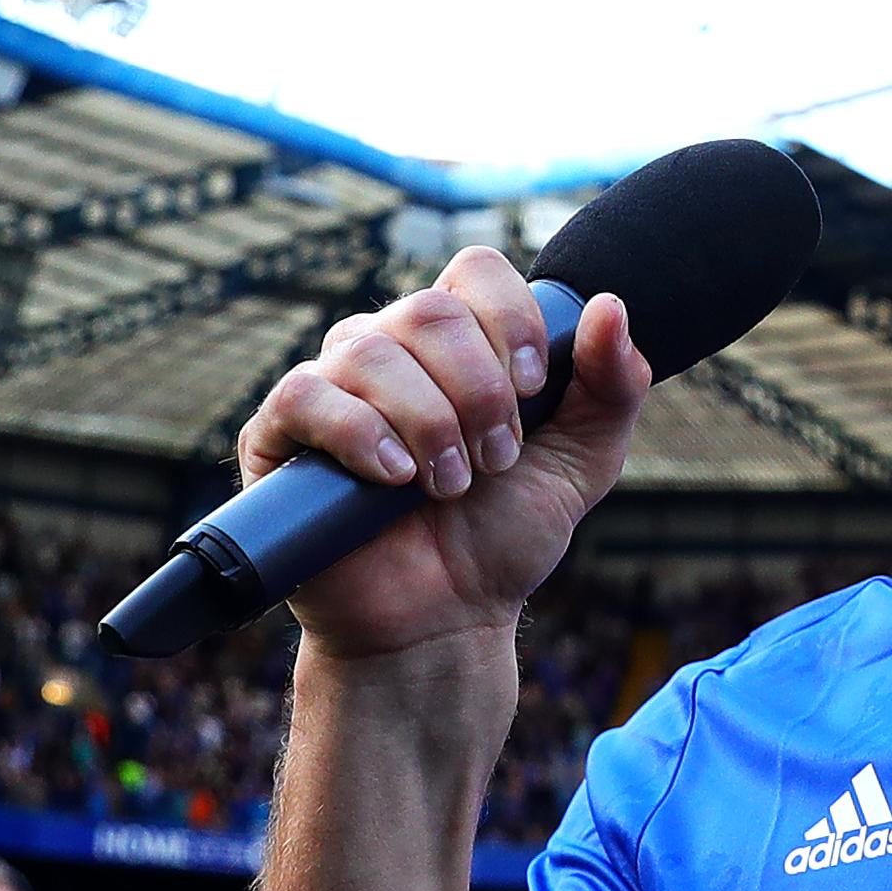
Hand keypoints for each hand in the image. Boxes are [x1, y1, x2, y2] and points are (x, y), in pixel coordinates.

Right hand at [236, 248, 653, 660]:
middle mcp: (391, 349)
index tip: (533, 386)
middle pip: (429, 311)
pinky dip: (361, 434)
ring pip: (370, 350)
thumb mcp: (583, 462)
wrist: (448, 618)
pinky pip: (307, 394)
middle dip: (480, 390)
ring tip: (452, 485)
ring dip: (429, 422)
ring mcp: (332, 388)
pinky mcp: (280, 434)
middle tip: (497, 460)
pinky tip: (395, 478)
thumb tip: (607, 304)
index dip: (511, 317)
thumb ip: (611, 387)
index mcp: (460, 343)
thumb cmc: (506, 535)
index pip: (476, 271)